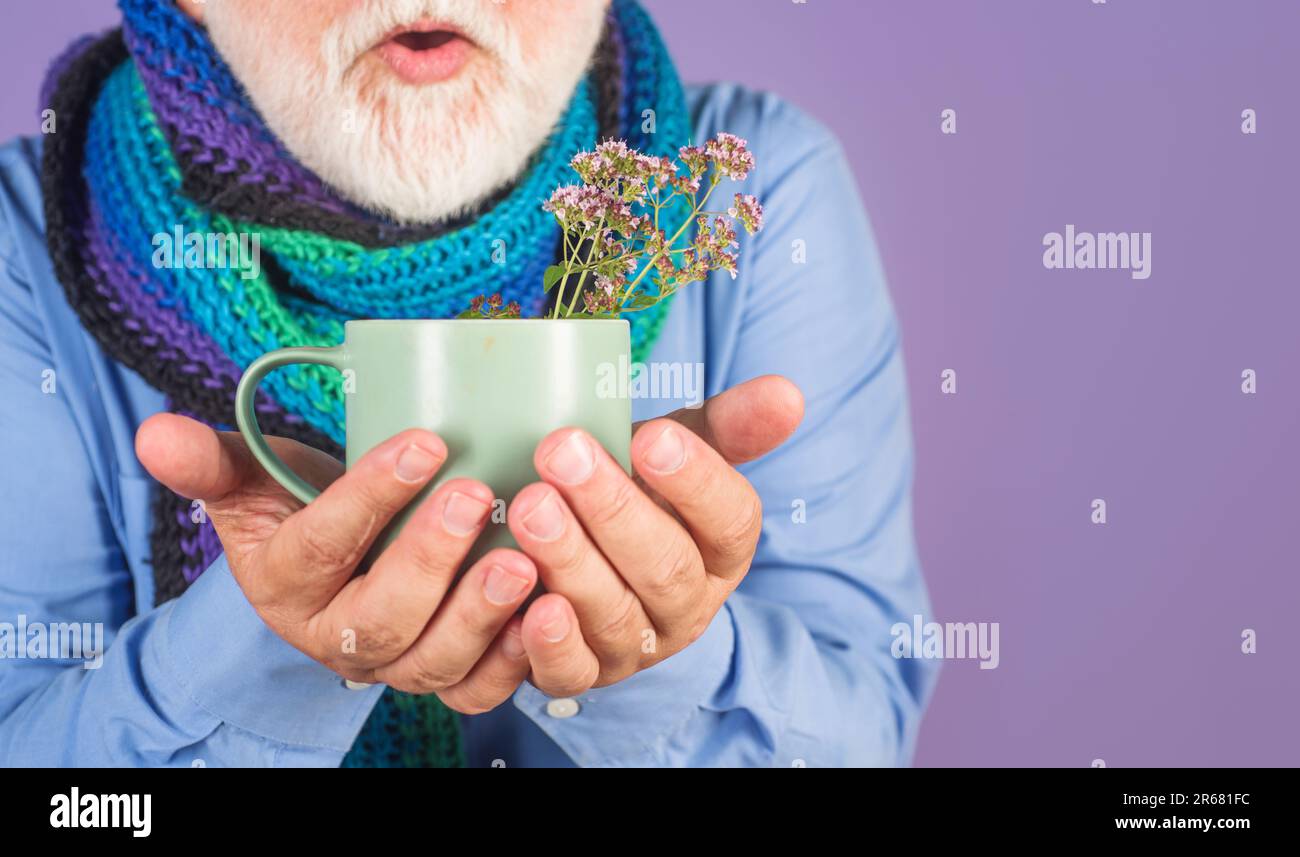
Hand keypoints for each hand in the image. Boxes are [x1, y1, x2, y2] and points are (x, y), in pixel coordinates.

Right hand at [135, 415, 537, 713]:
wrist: (339, 566)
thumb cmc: (304, 511)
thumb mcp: (255, 483)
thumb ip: (213, 462)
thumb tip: (154, 434)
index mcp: (285, 584)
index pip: (322, 544)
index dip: (370, 495)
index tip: (425, 442)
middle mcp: (334, 637)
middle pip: (379, 617)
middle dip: (429, 560)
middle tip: (476, 496)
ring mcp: (392, 664)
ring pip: (431, 660)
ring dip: (479, 615)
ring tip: (521, 561)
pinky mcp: (444, 678)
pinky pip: (477, 689)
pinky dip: (514, 659)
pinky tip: (546, 612)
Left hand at [506, 375, 803, 696]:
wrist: (580, 546)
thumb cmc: (634, 490)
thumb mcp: (678, 450)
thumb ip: (730, 423)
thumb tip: (788, 393)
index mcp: (723, 550)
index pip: (732, 521)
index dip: (696, 482)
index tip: (651, 438)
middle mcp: (687, 606)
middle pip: (666, 567)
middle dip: (612, 509)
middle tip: (563, 452)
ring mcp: (635, 648)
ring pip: (613, 614)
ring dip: (570, 559)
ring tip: (530, 504)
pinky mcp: (582, 675)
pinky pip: (570, 673)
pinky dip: (550, 644)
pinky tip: (530, 607)